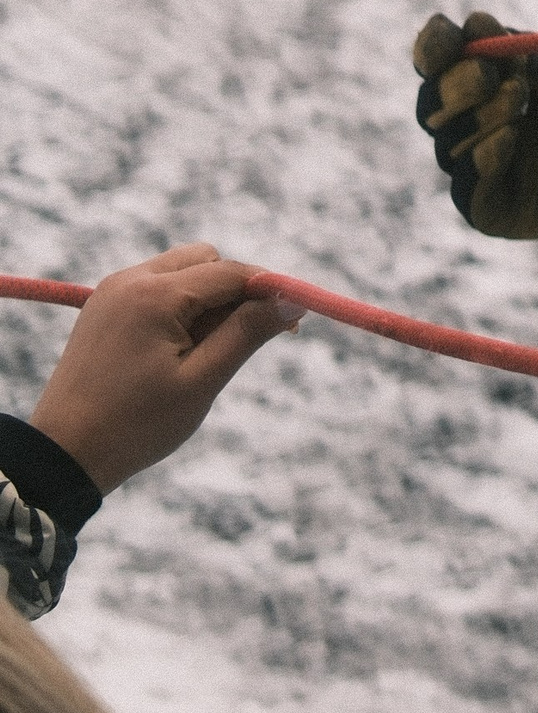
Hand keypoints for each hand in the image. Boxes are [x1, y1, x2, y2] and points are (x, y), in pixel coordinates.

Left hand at [30, 245, 302, 495]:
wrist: (65, 451)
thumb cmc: (137, 424)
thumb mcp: (202, 381)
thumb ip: (248, 333)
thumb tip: (291, 300)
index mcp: (155, 296)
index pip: (230, 272)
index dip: (269, 290)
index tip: (297, 319)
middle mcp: (130, 280)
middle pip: (205, 260)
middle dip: (236, 291)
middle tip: (251, 339)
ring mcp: (113, 291)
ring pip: (181, 273)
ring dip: (208, 299)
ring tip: (211, 352)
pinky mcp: (104, 307)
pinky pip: (156, 289)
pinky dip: (180, 308)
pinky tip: (182, 350)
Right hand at [414, 10, 537, 237]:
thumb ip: (527, 50)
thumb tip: (479, 29)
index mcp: (480, 79)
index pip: (436, 62)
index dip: (434, 48)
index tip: (451, 36)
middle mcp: (468, 123)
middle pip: (431, 103)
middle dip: (456, 84)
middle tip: (489, 72)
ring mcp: (476, 167)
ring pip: (449, 144)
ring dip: (480, 117)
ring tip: (520, 99)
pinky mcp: (490, 208)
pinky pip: (468, 188)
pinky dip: (483, 160)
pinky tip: (507, 138)